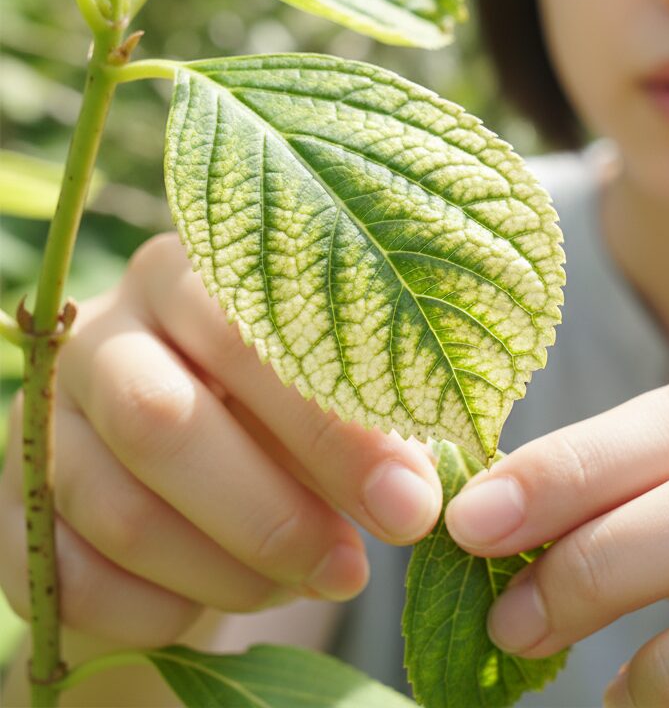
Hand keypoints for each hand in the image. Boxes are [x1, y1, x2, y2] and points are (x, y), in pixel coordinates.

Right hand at [0, 233, 442, 646]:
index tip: (407, 502)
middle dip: (271, 513)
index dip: (330, 428)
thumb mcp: (328, 400)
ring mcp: (42, 418)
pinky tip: (220, 604)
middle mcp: (103, 333)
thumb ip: (368, 426)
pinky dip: (160, 611)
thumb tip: (411, 495)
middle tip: (352, 568)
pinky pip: (72, 578)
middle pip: (161, 420)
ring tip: (306, 581)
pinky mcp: (10, 507)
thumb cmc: (281, 418)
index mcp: (190, 276)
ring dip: (227, 570)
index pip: (249, 332)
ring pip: (119, 509)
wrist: (188, 472)